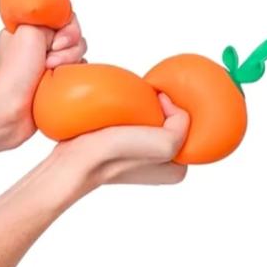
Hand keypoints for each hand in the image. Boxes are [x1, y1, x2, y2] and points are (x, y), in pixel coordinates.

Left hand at [0, 13, 87, 146]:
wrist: (9, 109)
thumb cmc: (13, 72)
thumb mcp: (29, 29)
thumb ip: (49, 16)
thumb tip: (63, 22)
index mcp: (31, 30)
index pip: (64, 18)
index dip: (67, 28)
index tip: (56, 41)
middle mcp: (41, 46)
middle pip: (75, 36)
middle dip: (69, 48)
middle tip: (49, 60)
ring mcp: (51, 65)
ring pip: (80, 54)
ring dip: (69, 62)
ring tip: (51, 73)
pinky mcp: (59, 82)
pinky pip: (79, 72)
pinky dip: (74, 75)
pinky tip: (59, 83)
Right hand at [53, 94, 189, 194]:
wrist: (77, 161)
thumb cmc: (118, 156)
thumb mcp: (166, 143)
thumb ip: (182, 124)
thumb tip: (167, 101)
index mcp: (177, 170)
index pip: (190, 129)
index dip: (181, 110)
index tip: (164, 100)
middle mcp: (162, 165)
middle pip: (173, 124)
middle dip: (167, 107)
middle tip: (152, 96)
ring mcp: (140, 155)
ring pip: (154, 120)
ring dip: (149, 106)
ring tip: (140, 96)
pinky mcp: (121, 144)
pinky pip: (137, 120)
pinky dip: (135, 109)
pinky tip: (129, 101)